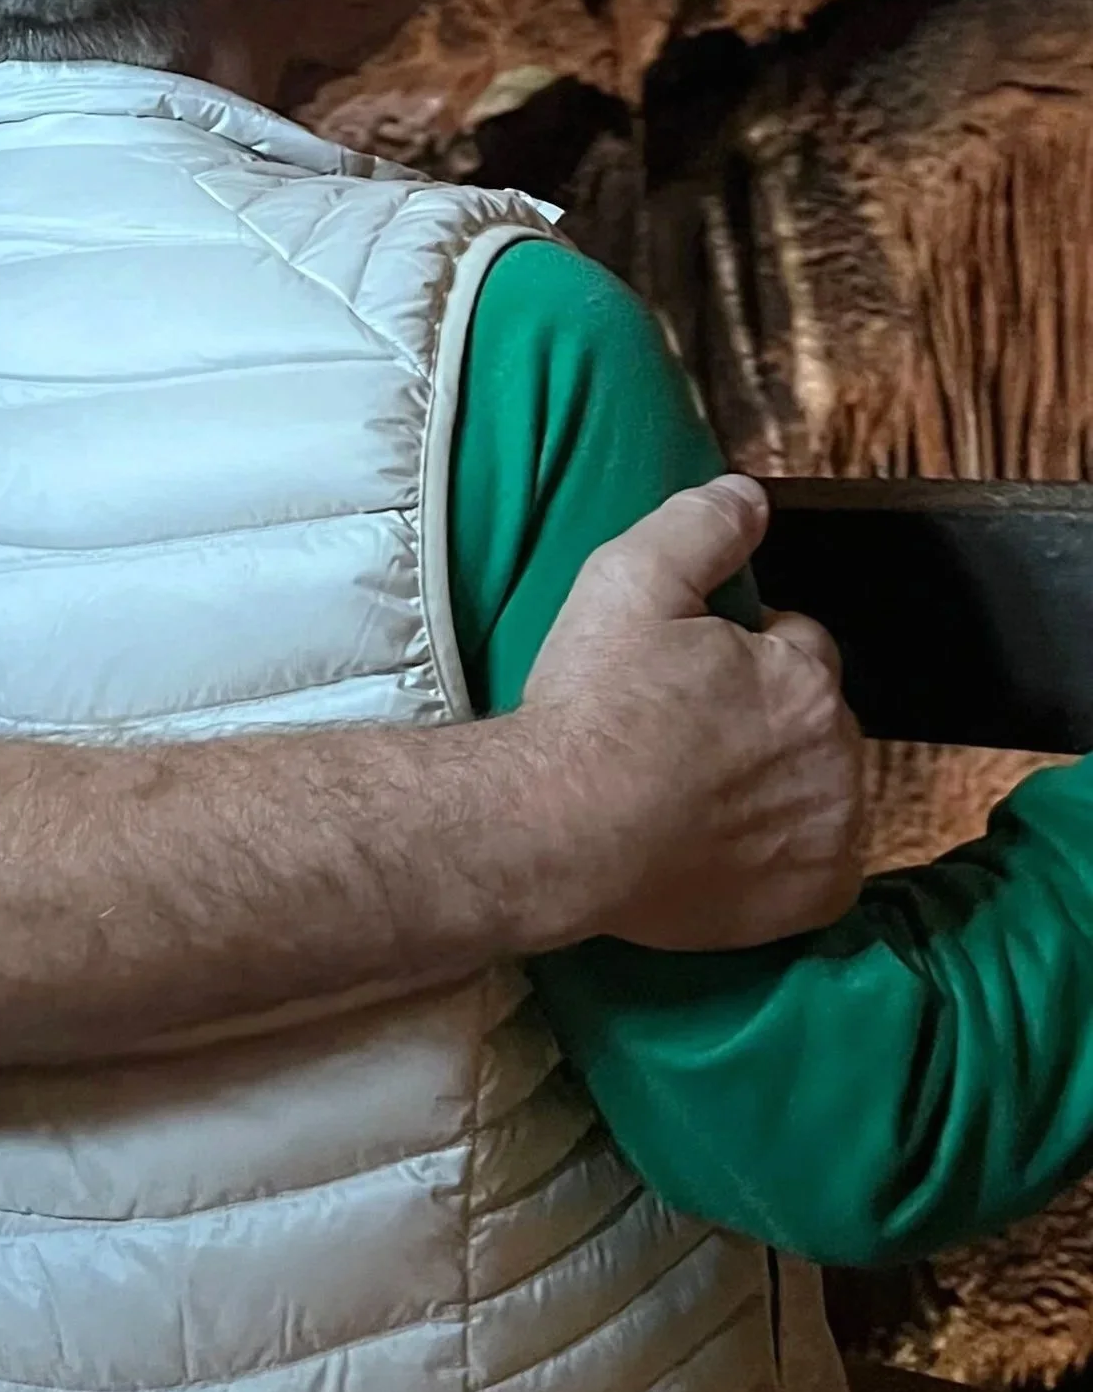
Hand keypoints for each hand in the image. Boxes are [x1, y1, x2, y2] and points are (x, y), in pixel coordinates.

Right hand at [515, 476, 864, 952]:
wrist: (555, 828)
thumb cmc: (590, 709)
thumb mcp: (627, 580)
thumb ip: (700, 526)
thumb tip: (749, 494)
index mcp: (803, 675)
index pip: (799, 642)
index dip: (742, 650)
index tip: (687, 672)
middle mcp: (836, 755)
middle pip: (813, 719)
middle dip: (766, 717)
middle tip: (680, 732)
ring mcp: (830, 832)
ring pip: (817, 790)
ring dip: (776, 783)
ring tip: (689, 790)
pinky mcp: (812, 897)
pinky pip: (818, 866)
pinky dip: (783, 856)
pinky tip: (717, 843)